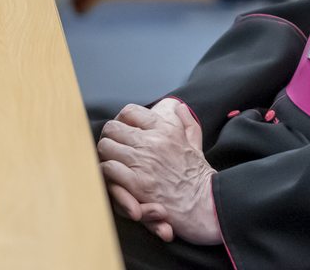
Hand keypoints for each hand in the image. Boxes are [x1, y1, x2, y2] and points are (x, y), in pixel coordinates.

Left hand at [98, 101, 220, 245]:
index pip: (130, 112)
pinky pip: (108, 168)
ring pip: (106, 146)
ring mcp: (143, 161)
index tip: (122, 132)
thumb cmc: (197, 175)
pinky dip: (106, 173)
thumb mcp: (195, 142)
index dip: (121, 121)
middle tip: (112, 149)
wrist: (204, 202)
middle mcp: (153, 141)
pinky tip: (112, 178)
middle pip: (112, 128)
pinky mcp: (137, 182)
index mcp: (166, 128)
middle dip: (110, 138)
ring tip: (110, 163)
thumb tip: (178, 107)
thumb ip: (186, 122)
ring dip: (105, 156)